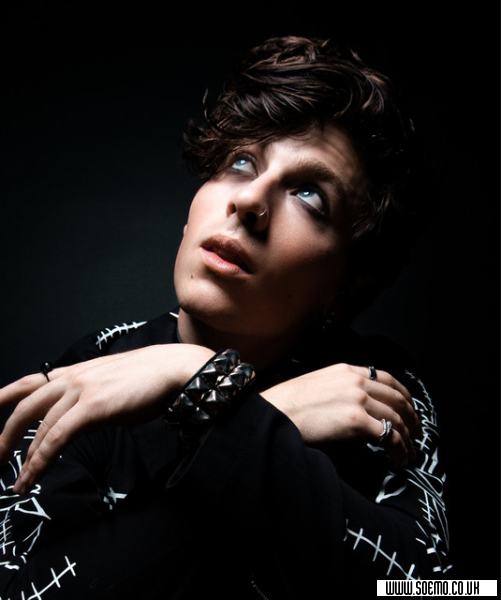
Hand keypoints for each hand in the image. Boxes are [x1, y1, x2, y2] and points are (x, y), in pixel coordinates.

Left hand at [0, 344, 213, 493]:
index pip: (28, 383)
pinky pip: (56, 437)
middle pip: (24, 406)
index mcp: (75, 371)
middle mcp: (71, 377)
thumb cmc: (149, 377)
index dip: (3, 397)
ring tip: (17, 483)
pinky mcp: (92, 406)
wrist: (173, 368)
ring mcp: (81, 390)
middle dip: (4, 435)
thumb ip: (90, 397)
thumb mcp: (111, 383)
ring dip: (23, 457)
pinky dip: (40, 460)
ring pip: (38, 426)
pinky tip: (31, 477)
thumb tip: (81, 419)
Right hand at [260, 363, 421, 466]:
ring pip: (396, 418)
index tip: (409, 407)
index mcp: (346, 370)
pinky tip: (400, 459)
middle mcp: (356, 381)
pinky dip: (400, 449)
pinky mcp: (356, 421)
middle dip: (412, 417)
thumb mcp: (316, 383)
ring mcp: (357, 400)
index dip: (403, 394)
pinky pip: (389, 436)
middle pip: (397, 398)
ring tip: (410, 452)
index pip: (385, 377)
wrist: (273, 412)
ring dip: (408, 438)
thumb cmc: (288, 403)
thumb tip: (352, 404)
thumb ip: (339, 387)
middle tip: (417, 432)